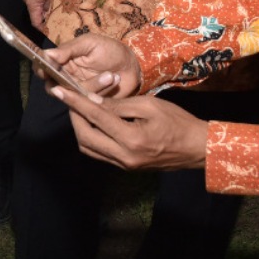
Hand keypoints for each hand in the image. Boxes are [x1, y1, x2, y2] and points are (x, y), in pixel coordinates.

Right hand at [23, 0, 58, 32]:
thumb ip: (51, 8)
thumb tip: (52, 18)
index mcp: (31, 4)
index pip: (35, 22)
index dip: (42, 28)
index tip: (50, 32)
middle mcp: (28, 0)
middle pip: (36, 14)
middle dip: (45, 19)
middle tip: (56, 23)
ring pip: (38, 7)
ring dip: (46, 10)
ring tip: (56, 13)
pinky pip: (38, 0)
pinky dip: (45, 3)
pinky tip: (53, 2)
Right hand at [44, 33, 140, 97]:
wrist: (133, 65)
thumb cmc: (110, 50)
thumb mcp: (89, 43)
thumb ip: (69, 49)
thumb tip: (47, 55)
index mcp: (61, 63)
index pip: (42, 69)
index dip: (42, 70)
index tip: (50, 68)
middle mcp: (65, 80)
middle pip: (54, 87)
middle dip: (70, 83)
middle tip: (80, 77)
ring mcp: (77, 93)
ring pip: (74, 96)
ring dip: (93, 85)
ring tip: (111, 75)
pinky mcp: (90, 104)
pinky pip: (89, 103)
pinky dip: (102, 91)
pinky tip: (114, 80)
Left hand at [53, 88, 208, 170]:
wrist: (197, 149)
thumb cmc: (178, 122)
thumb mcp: (150, 105)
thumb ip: (119, 105)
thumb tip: (93, 101)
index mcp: (131, 139)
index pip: (95, 118)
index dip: (75, 102)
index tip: (60, 91)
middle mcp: (124, 156)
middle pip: (85, 137)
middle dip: (74, 117)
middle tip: (71, 99)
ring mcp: (124, 165)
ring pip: (89, 148)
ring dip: (81, 128)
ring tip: (81, 109)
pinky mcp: (126, 167)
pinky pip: (99, 153)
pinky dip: (92, 137)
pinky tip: (94, 123)